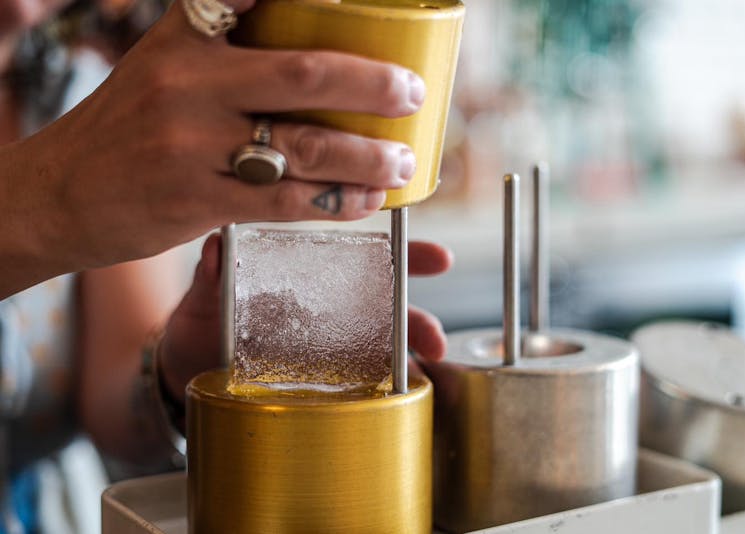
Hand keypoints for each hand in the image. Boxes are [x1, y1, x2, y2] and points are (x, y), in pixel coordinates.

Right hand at [1, 1, 424, 295]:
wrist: (59, 192)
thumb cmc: (127, 127)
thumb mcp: (165, 63)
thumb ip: (226, 45)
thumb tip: (308, 55)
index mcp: (186, 38)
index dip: (319, 3)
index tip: (365, 2)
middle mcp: (189, 85)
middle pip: (303, 76)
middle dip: (371, 85)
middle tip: (412, 93)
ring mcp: (191, 146)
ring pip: (303, 148)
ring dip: (365, 158)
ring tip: (401, 160)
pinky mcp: (196, 201)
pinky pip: (284, 203)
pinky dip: (333, 202)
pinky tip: (364, 201)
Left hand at [159, 233, 452, 399]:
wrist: (182, 374)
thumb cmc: (199, 326)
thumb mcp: (203, 299)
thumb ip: (212, 275)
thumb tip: (216, 245)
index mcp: (310, 277)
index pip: (365, 258)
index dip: (406, 254)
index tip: (441, 258)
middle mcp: (328, 310)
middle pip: (387, 307)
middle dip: (419, 320)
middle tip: (434, 339)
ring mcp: (328, 350)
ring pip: (382, 349)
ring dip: (407, 360)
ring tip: (418, 374)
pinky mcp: (320, 385)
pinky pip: (361, 387)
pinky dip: (382, 393)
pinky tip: (392, 401)